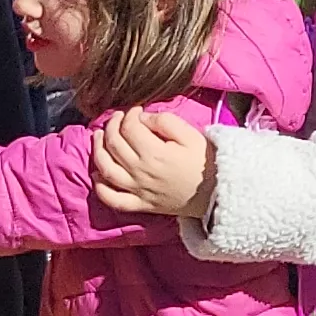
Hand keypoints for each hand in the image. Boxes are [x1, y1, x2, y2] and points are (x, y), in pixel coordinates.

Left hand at [89, 109, 216, 218]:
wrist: (217, 192)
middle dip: (111, 126)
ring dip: (98, 150)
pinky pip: (112, 199)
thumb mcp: (190, 134)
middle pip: (114, 145)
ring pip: (106, 169)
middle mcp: (141, 172)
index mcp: (154, 153)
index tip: (136, 110)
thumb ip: (164, 121)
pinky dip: (100, 188)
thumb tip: (142, 117)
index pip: (129, 128)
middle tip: (117, 118)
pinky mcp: (140, 205)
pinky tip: (98, 174)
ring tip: (99, 137)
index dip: (129, 114)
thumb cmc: (205, 161)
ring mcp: (138, 191)